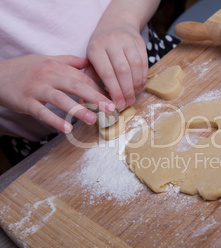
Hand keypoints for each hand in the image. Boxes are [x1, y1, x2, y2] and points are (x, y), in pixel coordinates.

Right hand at [0, 55, 114, 132]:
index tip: (112, 99)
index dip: (98, 88)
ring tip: (93, 119)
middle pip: (75, 86)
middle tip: (110, 108)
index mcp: (56, 66)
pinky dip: (54, 120)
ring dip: (78, 109)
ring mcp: (36, 88)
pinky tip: (67, 129)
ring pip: (60, 99)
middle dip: (95, 97)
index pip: (82, 77)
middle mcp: (47, 75)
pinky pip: (41, 112)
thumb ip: (69, 61)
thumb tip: (90, 62)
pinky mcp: (25, 101)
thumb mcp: (47, 60)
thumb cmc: (25, 69)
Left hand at [86, 22, 147, 109]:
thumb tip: (86, 102)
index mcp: (96, 48)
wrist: (116, 23)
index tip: (118, 104)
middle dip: (126, 90)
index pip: (107, 73)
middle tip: (128, 102)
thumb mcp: (90, 60)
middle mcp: (111, 42)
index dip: (114, 91)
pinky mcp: (139, 42)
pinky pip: (144, 62)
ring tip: (134, 94)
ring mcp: (127, 40)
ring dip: (136, 84)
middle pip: (123, 70)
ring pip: (136, 66)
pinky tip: (139, 85)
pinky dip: (143, 76)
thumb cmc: (101, 47)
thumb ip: (89, 79)